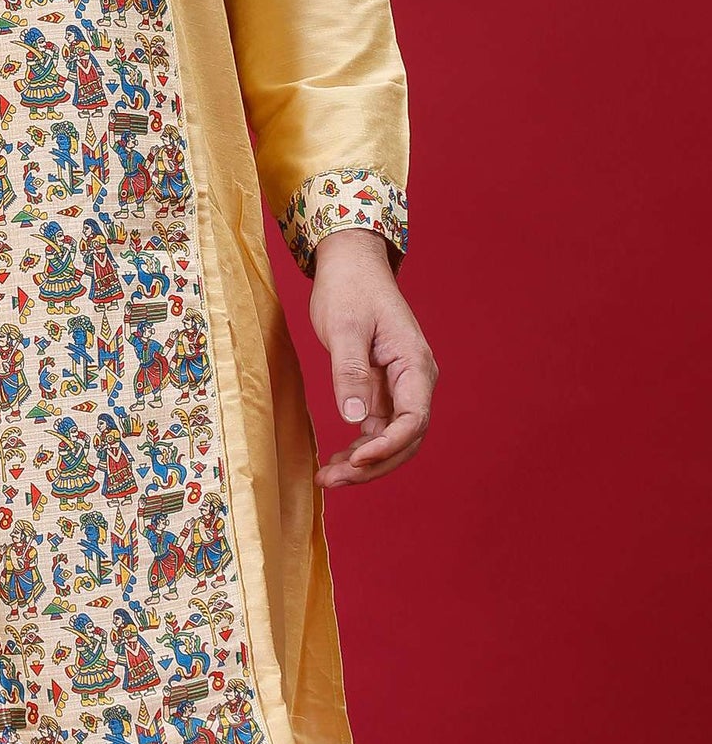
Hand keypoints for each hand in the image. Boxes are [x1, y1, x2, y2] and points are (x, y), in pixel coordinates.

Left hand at [307, 228, 438, 487]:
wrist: (349, 263)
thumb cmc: (349, 287)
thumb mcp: (345, 326)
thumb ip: (351, 370)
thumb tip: (354, 417)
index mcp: (414, 364)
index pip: (414, 419)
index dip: (389, 446)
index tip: (358, 462)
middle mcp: (414, 380)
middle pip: (406, 438)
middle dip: (373, 465)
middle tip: (333, 480)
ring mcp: (400, 386)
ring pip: (392, 438)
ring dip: (365, 462)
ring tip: (328, 478)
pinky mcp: (382, 387)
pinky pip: (377, 427)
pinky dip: (359, 447)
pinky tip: (335, 461)